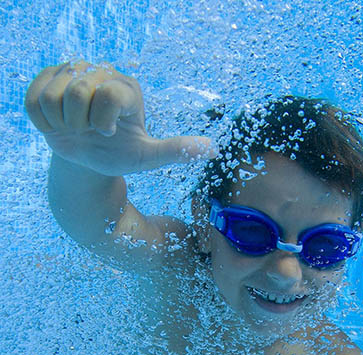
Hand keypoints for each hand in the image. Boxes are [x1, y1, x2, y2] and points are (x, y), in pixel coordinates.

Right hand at [25, 61, 214, 175]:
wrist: (86, 158)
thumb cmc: (117, 154)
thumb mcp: (147, 157)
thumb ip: (175, 150)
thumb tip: (212, 150)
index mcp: (127, 88)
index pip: (109, 93)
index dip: (103, 121)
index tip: (107, 133)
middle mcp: (100, 72)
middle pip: (79, 93)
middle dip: (82, 125)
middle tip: (89, 132)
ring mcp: (70, 72)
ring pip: (53, 97)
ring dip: (62, 125)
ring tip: (75, 128)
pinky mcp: (46, 77)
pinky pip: (34, 101)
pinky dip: (43, 122)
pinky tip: (57, 124)